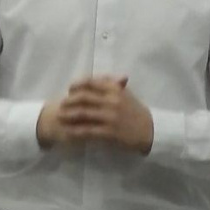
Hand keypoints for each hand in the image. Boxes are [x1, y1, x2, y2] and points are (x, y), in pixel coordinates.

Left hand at [36, 76, 153, 153]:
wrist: (149, 130)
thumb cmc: (136, 111)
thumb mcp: (126, 94)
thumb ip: (112, 84)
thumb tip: (99, 77)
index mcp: (115, 89)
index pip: (91, 83)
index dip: (77, 85)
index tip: (70, 89)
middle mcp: (111, 101)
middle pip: (84, 98)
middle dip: (70, 100)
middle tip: (62, 104)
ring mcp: (109, 117)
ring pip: (83, 114)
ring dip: (69, 115)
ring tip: (60, 116)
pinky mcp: (108, 132)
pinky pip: (88, 130)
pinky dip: (76, 131)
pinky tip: (68, 132)